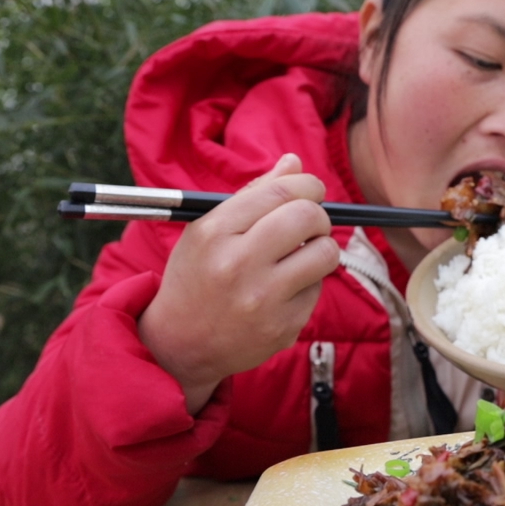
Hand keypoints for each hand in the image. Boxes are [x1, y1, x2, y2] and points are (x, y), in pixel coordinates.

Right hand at [138, 154, 339, 413]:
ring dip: (321, 248)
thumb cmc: (197, 276)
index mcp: (215, 232)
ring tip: (301, 254)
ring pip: (325, 253)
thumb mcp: (209, 229)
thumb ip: (253, 194)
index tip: (311, 189)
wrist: (179, 343)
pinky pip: (318, 289)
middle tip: (310, 223)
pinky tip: (284, 290)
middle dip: (319, 215)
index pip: (280, 192)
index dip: (307, 184)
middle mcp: (238, 264)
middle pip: (308, 217)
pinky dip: (309, 284)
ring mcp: (262, 299)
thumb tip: (294, 162)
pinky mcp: (283, 327)